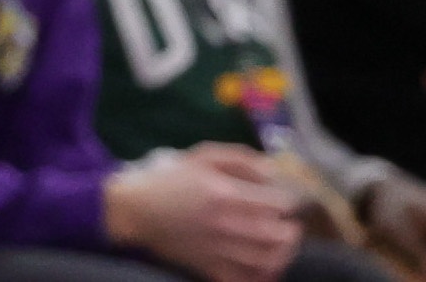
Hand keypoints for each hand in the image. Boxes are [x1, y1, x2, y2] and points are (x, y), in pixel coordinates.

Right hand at [105, 149, 303, 281]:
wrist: (135, 211)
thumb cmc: (170, 179)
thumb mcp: (202, 156)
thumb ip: (240, 159)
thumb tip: (273, 171)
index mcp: (224, 194)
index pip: (277, 204)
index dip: (289, 202)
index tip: (285, 201)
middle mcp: (225, 226)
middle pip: (278, 236)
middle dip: (290, 230)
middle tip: (288, 224)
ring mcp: (218, 251)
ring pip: (268, 261)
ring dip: (282, 253)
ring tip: (281, 245)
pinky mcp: (210, 269)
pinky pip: (247, 280)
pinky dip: (264, 276)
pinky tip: (266, 266)